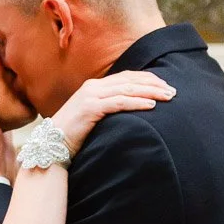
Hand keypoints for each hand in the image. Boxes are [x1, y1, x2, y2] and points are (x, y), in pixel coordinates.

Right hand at [52, 70, 175, 158]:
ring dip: (150, 92)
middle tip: (173, 91)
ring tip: (168, 97)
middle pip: (130, 80)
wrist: (50, 146)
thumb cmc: (72, 136)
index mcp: (94, 86)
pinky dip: (137, 102)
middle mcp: (93, 87)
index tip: (164, 85)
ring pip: (127, 89)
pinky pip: (119, 103)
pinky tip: (151, 105)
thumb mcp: (92, 118)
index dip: (147, 79)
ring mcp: (91, 96)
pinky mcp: (91, 108)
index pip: (126, 77)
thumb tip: (127, 111)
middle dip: (154, 84)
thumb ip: (106, 109)